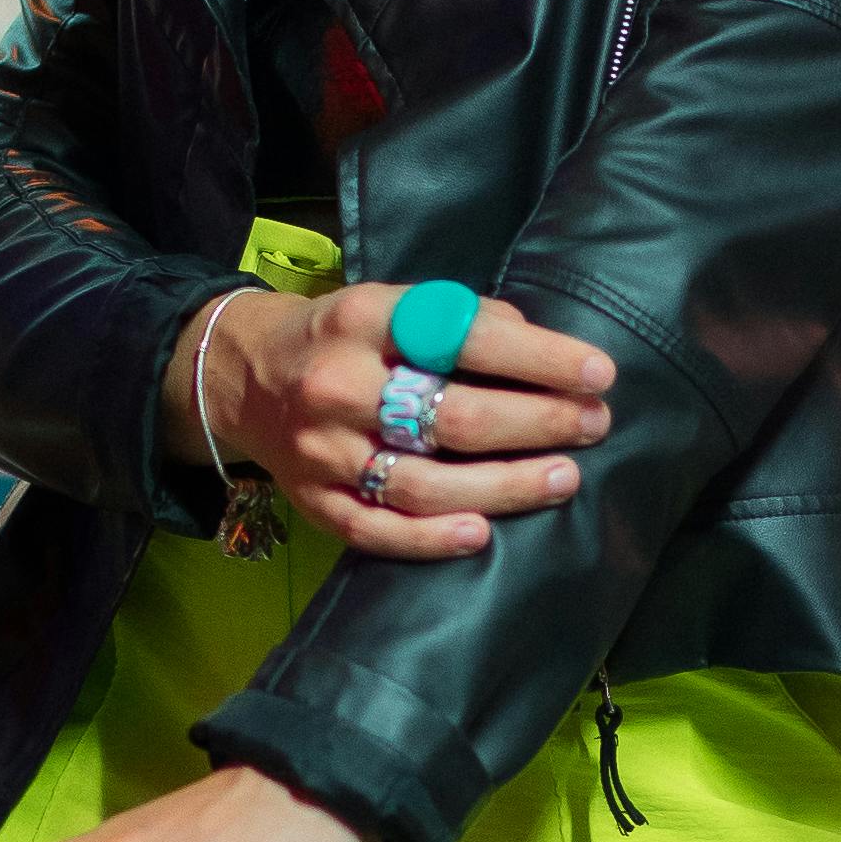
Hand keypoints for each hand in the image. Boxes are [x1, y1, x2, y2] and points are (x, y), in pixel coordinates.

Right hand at [175, 279, 612, 561]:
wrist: (241, 376)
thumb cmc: (342, 339)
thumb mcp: (391, 303)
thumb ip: (462, 318)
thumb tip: (541, 345)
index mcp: (364, 320)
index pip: (464, 336)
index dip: (539, 357)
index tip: (599, 373)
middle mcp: (340, 385)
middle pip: (454, 416)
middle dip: (537, 422)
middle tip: (594, 424)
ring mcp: (324, 451)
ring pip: (424, 482)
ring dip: (505, 485)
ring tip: (564, 477)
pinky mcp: (315, 501)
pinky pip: (377, 530)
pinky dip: (432, 538)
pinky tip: (483, 535)